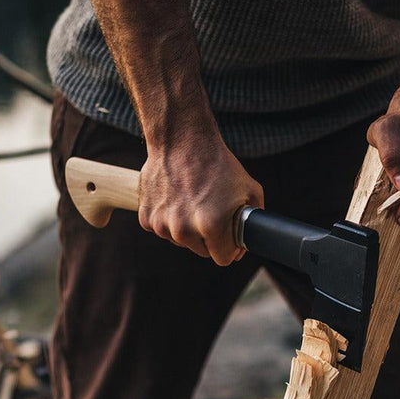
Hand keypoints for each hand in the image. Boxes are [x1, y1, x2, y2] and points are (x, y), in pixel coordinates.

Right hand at [138, 132, 263, 264]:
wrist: (182, 140)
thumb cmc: (218, 164)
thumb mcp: (250, 190)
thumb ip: (253, 221)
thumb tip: (246, 242)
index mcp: (211, 226)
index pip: (222, 258)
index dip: (229, 248)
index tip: (228, 237)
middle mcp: (183, 230)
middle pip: (202, 251)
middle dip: (209, 238)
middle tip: (210, 212)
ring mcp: (162, 225)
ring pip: (181, 241)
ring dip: (187, 228)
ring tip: (192, 201)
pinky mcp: (146, 218)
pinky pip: (162, 229)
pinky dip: (168, 219)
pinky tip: (175, 198)